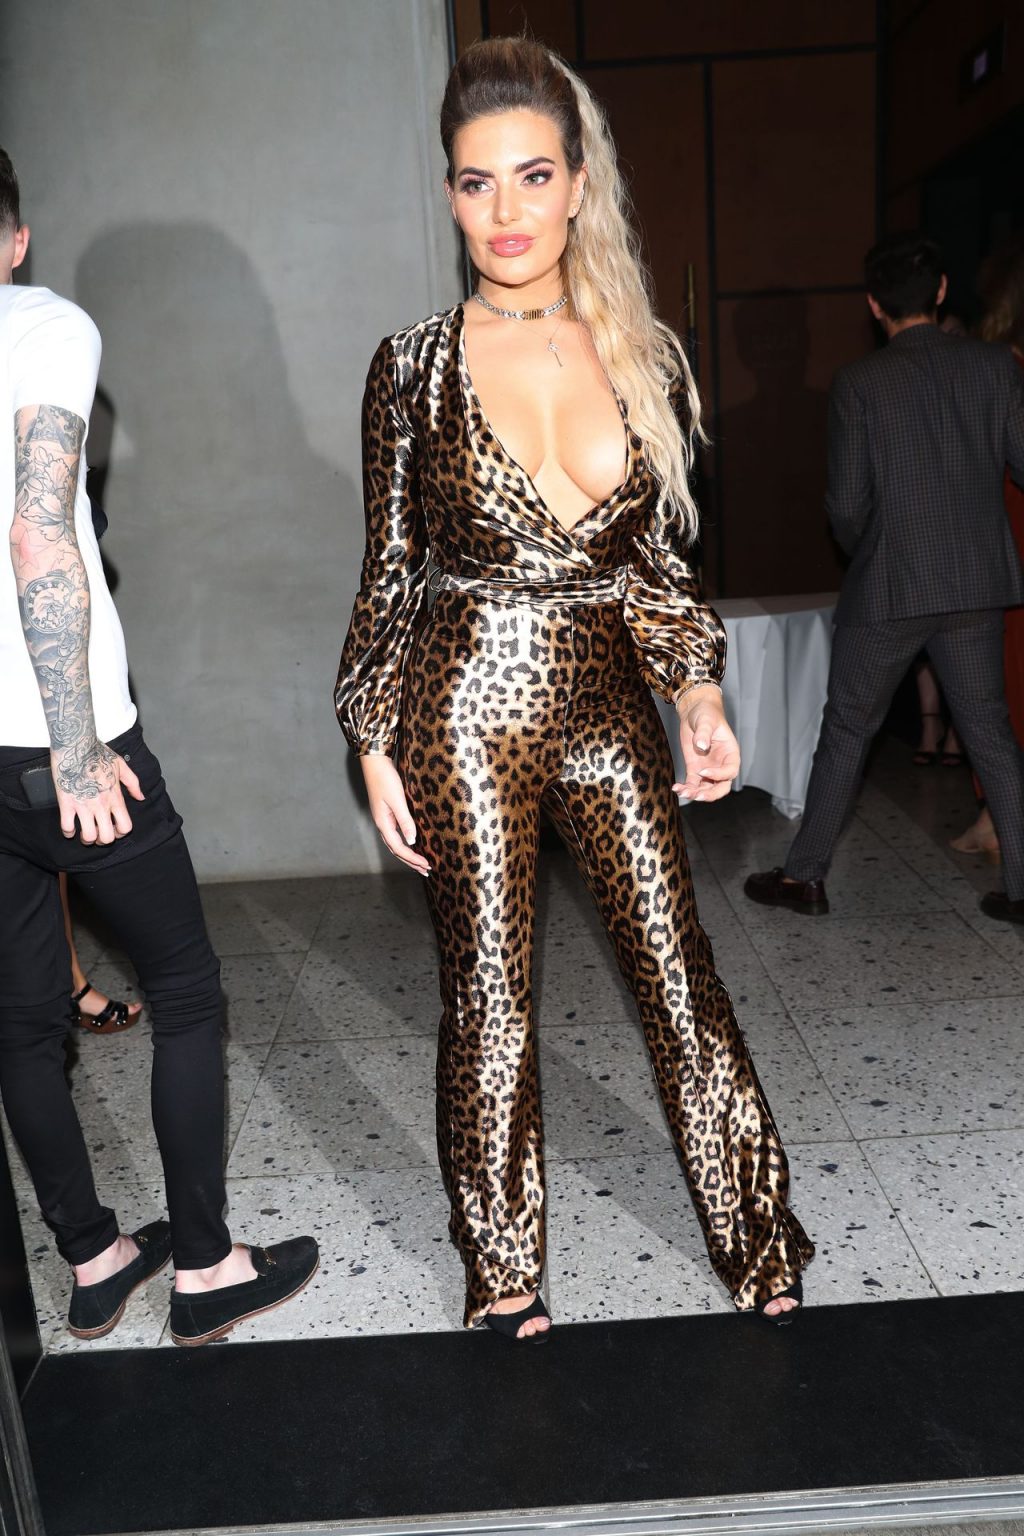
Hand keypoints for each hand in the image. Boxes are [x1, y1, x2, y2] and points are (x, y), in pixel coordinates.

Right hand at [51, 742, 144, 844]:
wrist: (76, 745)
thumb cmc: (98, 753)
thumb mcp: (122, 766)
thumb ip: (133, 784)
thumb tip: (140, 797)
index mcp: (115, 798)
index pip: (125, 827)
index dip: (121, 833)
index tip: (115, 830)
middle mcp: (101, 805)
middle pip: (107, 837)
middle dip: (103, 841)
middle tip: (99, 835)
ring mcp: (83, 805)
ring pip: (88, 836)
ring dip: (86, 839)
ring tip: (85, 833)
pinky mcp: (66, 803)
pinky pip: (67, 826)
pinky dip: (68, 832)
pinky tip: (70, 828)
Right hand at [360, 754, 430, 874]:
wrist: (375, 763)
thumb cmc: (385, 779)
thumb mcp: (397, 800)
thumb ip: (404, 821)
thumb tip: (411, 841)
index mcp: (383, 823)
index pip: (399, 847)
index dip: (412, 858)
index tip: (426, 865)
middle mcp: (383, 823)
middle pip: (396, 849)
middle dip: (410, 861)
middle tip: (425, 870)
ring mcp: (384, 819)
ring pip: (396, 843)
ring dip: (408, 854)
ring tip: (420, 862)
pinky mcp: (388, 813)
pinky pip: (396, 834)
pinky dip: (405, 843)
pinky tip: (413, 843)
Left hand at [673, 687, 739, 802]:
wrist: (694, 711)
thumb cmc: (706, 714)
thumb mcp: (706, 721)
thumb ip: (704, 733)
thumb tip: (701, 745)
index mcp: (730, 754)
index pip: (730, 771)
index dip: (719, 775)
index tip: (703, 771)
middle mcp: (721, 765)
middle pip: (721, 787)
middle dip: (710, 794)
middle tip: (697, 795)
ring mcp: (708, 769)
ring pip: (706, 789)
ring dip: (696, 794)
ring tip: (683, 793)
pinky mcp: (695, 770)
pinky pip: (692, 784)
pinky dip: (685, 789)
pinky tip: (676, 788)